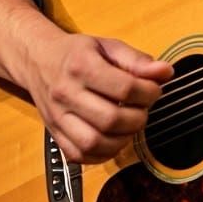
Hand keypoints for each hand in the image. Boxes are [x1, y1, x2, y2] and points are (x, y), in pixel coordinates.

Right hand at [23, 34, 172, 162]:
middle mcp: (66, 93)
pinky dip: (102, 153)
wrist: (37, 60)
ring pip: (93, 142)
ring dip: (122, 139)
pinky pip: (79, 155)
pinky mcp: (54, 134)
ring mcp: (57, 117)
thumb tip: (165, 72)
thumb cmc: (76, 53)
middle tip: (142, 109)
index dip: (149, 92)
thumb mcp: (108, 46)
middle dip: (138, 118)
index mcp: (81, 66)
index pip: (124, 88)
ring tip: (129, 125)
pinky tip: (113, 139)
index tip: (154, 89)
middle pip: (110, 119)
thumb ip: (137, 60)